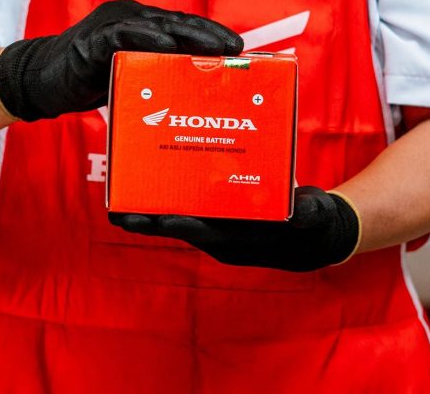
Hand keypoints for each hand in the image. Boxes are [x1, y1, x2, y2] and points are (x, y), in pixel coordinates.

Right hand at [0, 0, 243, 120]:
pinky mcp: (92, 40)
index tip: (237, 49)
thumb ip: (155, 75)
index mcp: (141, 27)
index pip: (182, 28)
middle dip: (209, 35)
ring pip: (157, 25)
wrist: (42, 83)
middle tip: (236, 48)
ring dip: (189, 36)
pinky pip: (123, 35)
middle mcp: (130, 19)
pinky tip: (169, 45)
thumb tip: (190, 94)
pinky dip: (147, 39)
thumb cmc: (89, 80)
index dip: (210, 36)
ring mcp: (110, 26)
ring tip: (216, 48)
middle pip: (177, 23)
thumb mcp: (130, 76)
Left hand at [109, 187, 360, 271]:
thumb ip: (306, 215)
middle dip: (150, 221)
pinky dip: (174, 204)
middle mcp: (224, 239)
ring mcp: (220, 232)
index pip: (205, 232)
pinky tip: (160, 189)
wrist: (311, 237)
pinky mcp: (220, 222)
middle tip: (117, 212)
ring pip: (181, 221)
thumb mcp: (313, 218)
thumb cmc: (312, 225)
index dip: (180, 225)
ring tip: (124, 202)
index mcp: (242, 241)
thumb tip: (300, 214)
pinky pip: (191, 214)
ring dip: (154, 214)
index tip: (155, 218)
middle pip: (181, 228)